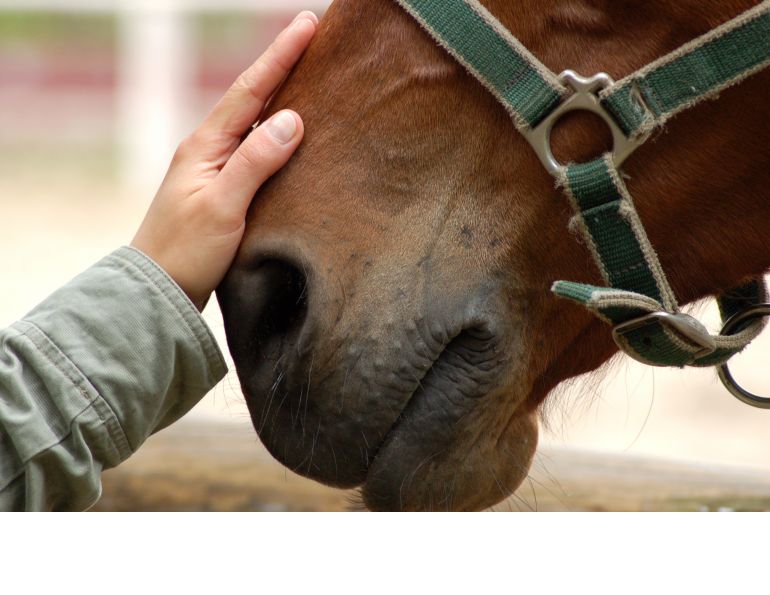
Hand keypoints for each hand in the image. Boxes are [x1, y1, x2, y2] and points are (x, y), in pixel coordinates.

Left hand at [131, 11, 317, 309]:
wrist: (158, 291)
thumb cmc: (186, 251)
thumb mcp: (222, 206)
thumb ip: (256, 162)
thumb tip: (292, 118)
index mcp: (205, 146)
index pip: (249, 91)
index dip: (279, 56)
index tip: (307, 24)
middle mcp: (209, 150)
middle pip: (252, 99)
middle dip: (282, 66)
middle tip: (312, 37)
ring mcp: (215, 170)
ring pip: (255, 124)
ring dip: (281, 96)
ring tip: (311, 77)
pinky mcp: (224, 191)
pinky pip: (257, 151)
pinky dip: (277, 135)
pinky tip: (294, 135)